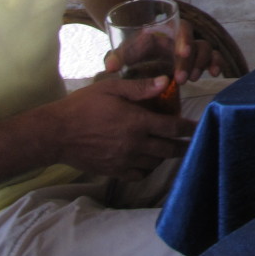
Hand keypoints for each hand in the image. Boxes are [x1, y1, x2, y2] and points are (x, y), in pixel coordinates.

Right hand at [42, 77, 193, 179]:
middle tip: (194, 143)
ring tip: (171, 149)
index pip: (172, 127)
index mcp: (137, 122)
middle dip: (184, 146)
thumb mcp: (111, 88)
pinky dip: (148, 169)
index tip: (198, 127)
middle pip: (169, 149)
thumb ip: (140, 87)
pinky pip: (139, 174)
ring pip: (155, 163)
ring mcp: (124, 160)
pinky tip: (149, 161)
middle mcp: (134, 144)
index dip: (188, 128)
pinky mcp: (114, 171)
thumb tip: (165, 81)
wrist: (56, 133)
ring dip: (166, 157)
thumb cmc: (83, 106)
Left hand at [101, 12, 222, 82]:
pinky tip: (215, 74)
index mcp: (168, 31)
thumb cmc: (133, 52)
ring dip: (202, 64)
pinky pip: (214, 57)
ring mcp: (193, 49)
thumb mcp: (124, 53)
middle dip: (191, 60)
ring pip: (207, 49)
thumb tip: (111, 67)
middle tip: (182, 79)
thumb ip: (117, 57)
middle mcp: (183, 38)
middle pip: (196, 42)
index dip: (185, 39)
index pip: (182, 28)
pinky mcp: (199, 60)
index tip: (182, 54)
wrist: (140, 57)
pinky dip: (217, 63)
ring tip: (193, 79)